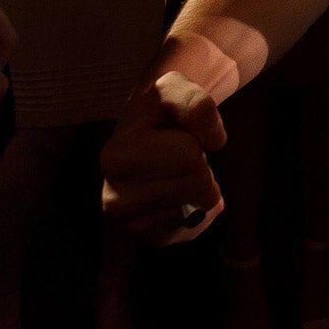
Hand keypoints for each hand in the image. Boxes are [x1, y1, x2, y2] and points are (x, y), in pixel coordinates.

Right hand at [101, 71, 227, 245]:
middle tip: (176, 153)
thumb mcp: (178, 89)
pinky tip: (180, 191)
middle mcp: (114, 201)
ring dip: (199, 186)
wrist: (151, 131)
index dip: (194, 140)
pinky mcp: (152, 239)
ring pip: (201, 208)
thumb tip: (214, 141)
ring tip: (175, 171)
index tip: (173, 133)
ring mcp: (132, 226)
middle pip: (198, 186)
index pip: (188, 157)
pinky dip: (200, 207)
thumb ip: (197, 103)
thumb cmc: (164, 108)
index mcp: (115, 158)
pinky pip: (198, 225)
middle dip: (199, 164)